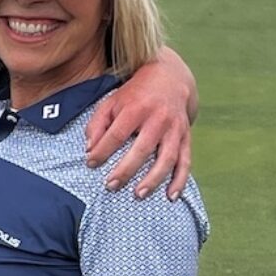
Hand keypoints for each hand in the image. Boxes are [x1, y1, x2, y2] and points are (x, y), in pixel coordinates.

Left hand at [85, 51, 193, 199]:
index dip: (102, 151)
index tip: (90, 164)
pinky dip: (180, 180)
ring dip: (153, 179)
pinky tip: (171, 197)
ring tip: (138, 195)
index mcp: (136, 108)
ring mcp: (175, 129)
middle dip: (126, 170)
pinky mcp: (186, 137)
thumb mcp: (111, 102)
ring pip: (167, 158)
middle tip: (111, 186)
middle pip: (142, 149)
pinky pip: (186, 161)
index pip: (117, 134)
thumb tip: (89, 149)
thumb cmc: (134, 95)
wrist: (170, 79)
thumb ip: (97, 124)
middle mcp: (158, 119)